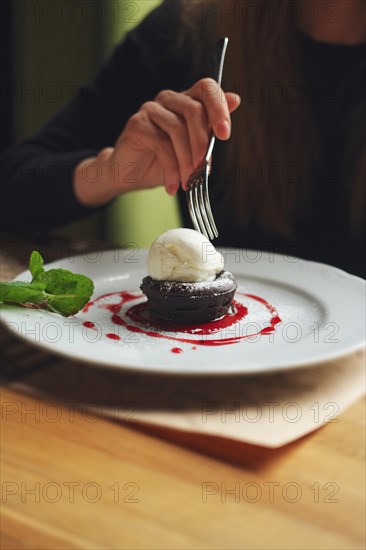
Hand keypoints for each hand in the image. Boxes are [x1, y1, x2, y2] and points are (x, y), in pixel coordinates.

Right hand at [74, 78, 240, 205]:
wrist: (129, 173)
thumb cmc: (163, 161)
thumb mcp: (192, 149)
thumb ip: (211, 129)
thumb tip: (236, 99)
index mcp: (186, 101)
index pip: (206, 89)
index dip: (219, 107)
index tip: (225, 135)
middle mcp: (169, 100)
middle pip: (194, 110)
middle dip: (202, 144)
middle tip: (203, 170)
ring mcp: (151, 109)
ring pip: (178, 130)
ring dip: (186, 162)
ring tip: (188, 183)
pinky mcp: (137, 124)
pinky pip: (161, 145)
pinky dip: (171, 169)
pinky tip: (173, 185)